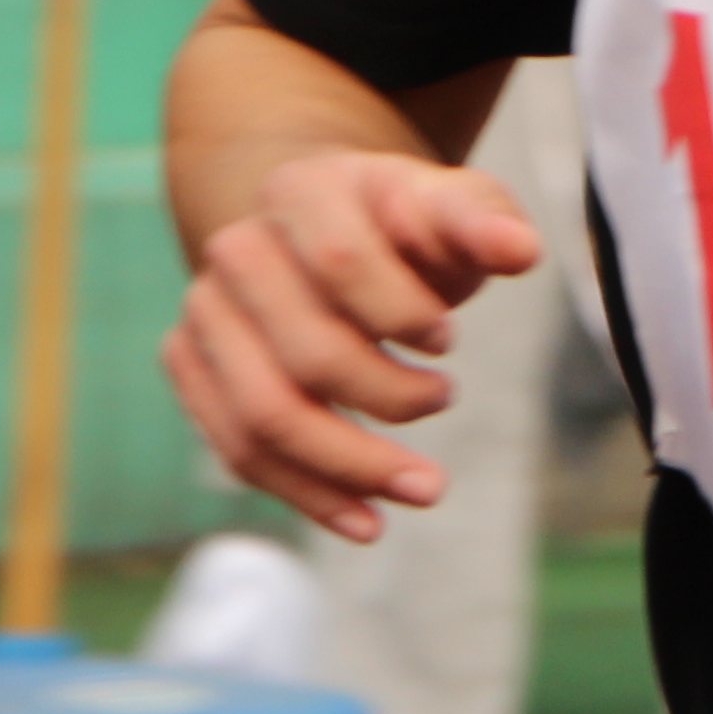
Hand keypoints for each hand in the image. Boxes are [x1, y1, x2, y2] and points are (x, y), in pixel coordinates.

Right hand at [159, 149, 543, 540]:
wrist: (320, 226)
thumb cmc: (402, 223)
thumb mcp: (452, 203)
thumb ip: (484, 222)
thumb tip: (521, 252)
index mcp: (300, 192)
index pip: (341, 263)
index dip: (401, 311)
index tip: (450, 341)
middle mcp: (236, 251)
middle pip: (301, 352)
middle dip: (385, 398)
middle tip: (447, 403)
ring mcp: (204, 312)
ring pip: (260, 415)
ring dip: (346, 467)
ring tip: (423, 490)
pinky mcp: (191, 365)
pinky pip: (237, 448)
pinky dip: (303, 493)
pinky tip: (367, 521)